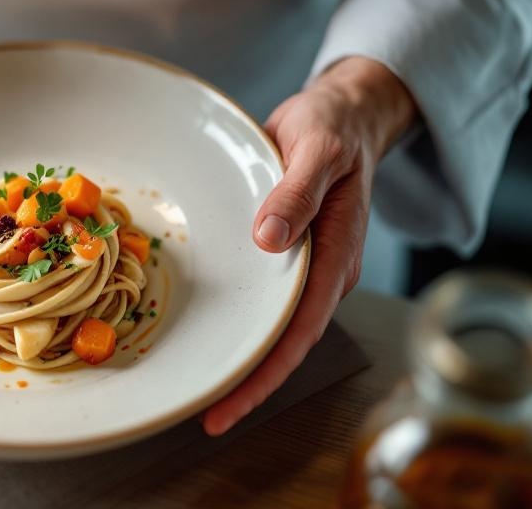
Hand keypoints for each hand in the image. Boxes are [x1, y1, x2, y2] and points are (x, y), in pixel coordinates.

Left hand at [202, 57, 415, 435]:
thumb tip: (271, 240)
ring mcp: (296, 268)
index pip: (299, 330)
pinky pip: (255, 297)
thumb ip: (297, 192)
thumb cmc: (331, 130)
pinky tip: (202, 332)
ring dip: (236, 358)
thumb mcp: (318, 150)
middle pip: (281, 342)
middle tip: (203, 416)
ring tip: (195, 388)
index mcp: (334, 256)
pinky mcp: (277, 255)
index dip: (264, 374)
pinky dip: (232, 320)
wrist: (336, 116)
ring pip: (266, 325)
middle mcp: (317, 273)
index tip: (228, 405)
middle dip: (246, 383)